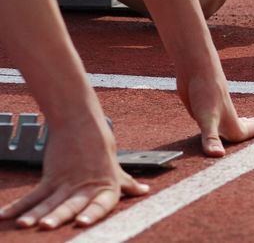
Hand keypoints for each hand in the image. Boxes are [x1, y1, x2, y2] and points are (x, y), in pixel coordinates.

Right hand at [0, 117, 148, 228]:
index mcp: (107, 187)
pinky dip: (18, 206)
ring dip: (36, 214)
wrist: (80, 122)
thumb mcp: (115, 168)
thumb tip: (144, 191)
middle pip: (70, 205)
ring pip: (50, 201)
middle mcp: (86, 186)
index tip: (81, 223)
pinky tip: (4, 217)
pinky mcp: (51, 177)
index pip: (101, 204)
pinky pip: (34, 195)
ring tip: (24, 225)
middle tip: (48, 227)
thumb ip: (127, 184)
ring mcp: (67, 182)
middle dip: (59, 217)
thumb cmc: (100, 147)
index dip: (92, 214)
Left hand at [177, 71, 253, 156]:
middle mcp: (223, 117)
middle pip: (241, 125)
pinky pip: (212, 117)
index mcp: (229, 122)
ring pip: (227, 120)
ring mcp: (213, 110)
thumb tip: (218, 156)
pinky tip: (214, 116)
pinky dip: (218, 120)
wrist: (196, 68)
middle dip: (251, 127)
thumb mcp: (207, 119)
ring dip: (237, 122)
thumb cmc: (206, 92)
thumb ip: (211, 138)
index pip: (245, 133)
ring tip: (245, 120)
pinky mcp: (200, 105)